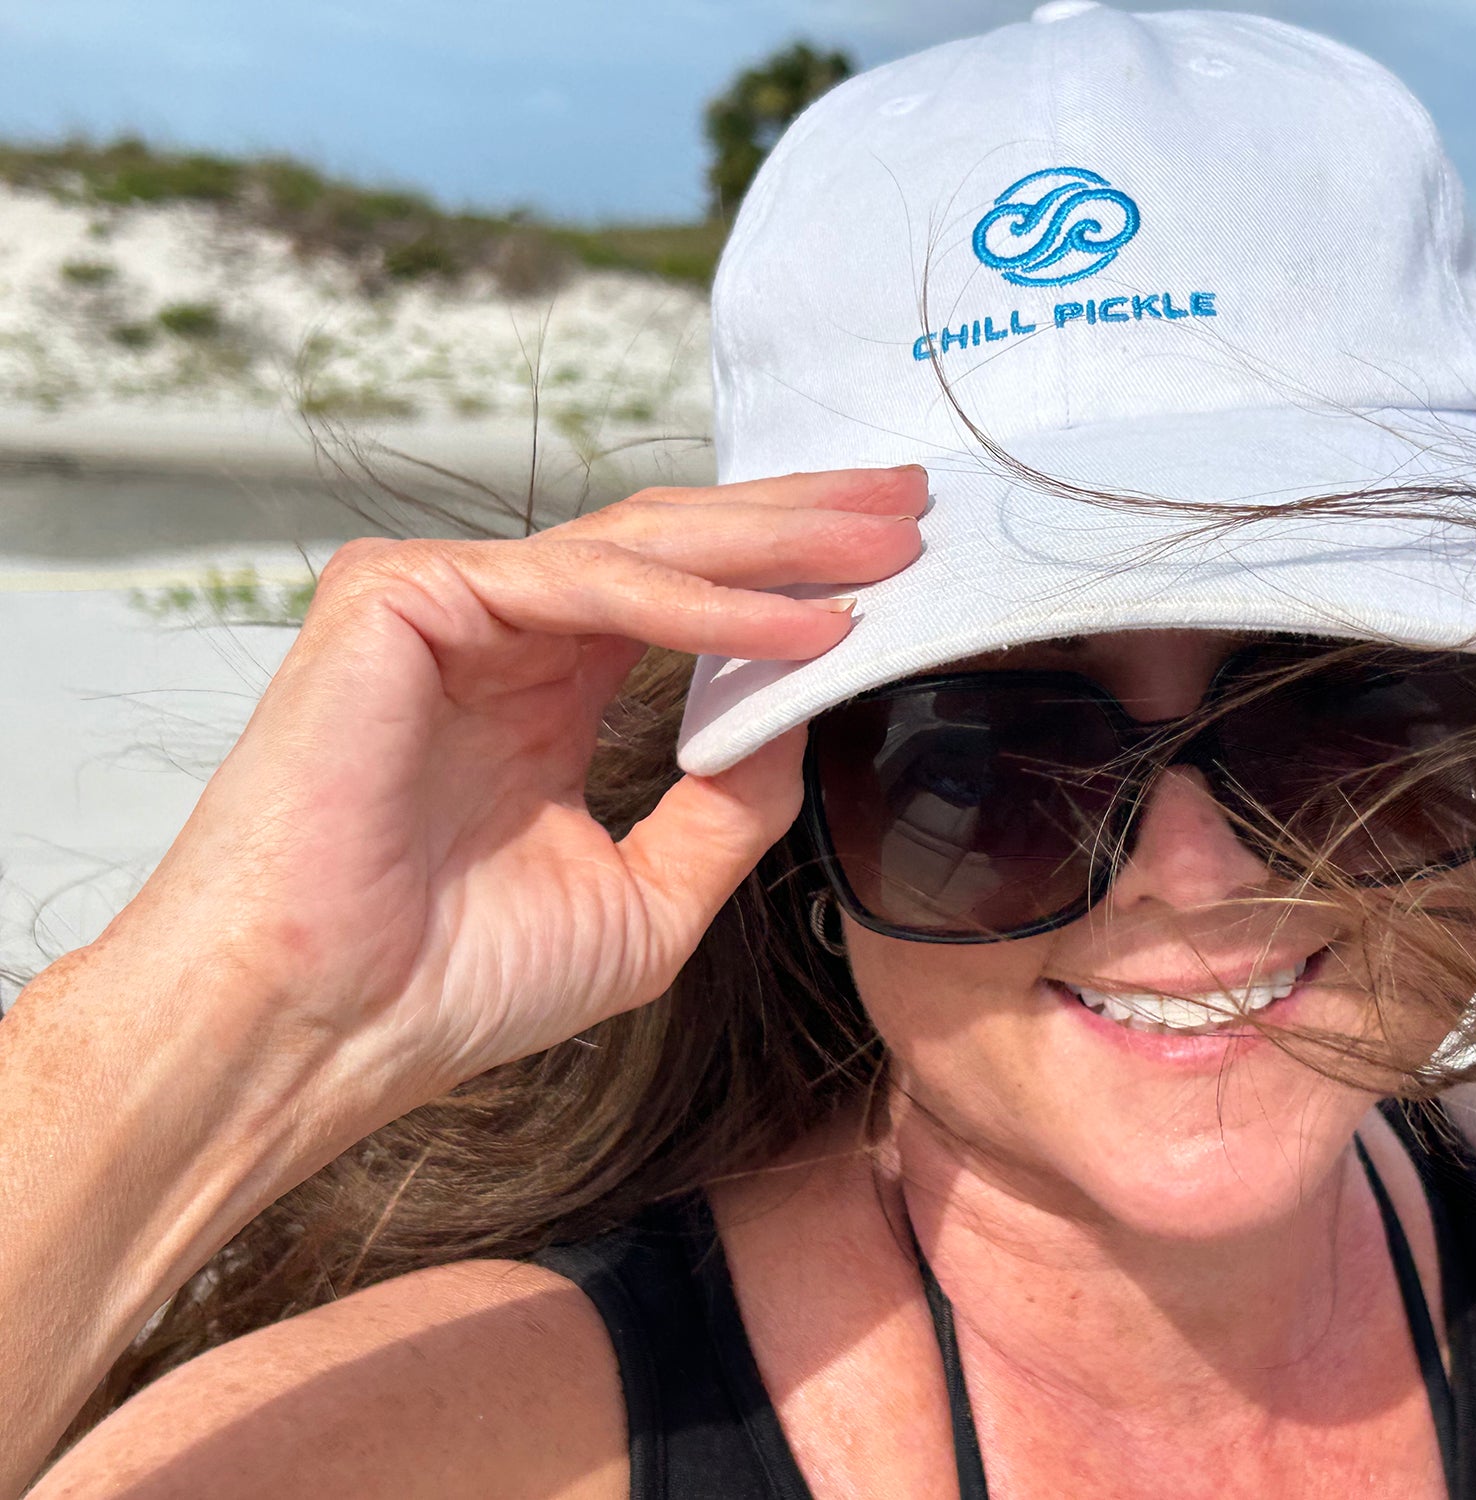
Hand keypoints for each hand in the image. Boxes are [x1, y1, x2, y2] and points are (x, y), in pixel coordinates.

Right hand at [89, 467, 924, 1137]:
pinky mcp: (399, 596)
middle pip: (676, 546)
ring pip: (639, 546)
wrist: (321, 1035)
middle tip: (914, 506)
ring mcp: (444, 605)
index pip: (685, 598)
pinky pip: (585, 586)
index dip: (791, 576)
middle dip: (803, 524)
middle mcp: (501, 636)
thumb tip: (806, 721)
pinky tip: (798, 625)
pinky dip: (701, 606)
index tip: (899, 565)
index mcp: (544, 693)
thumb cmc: (452, 986)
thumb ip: (729, 806)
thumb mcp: (647, 899)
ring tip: (889, 543)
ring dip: (774, 544)